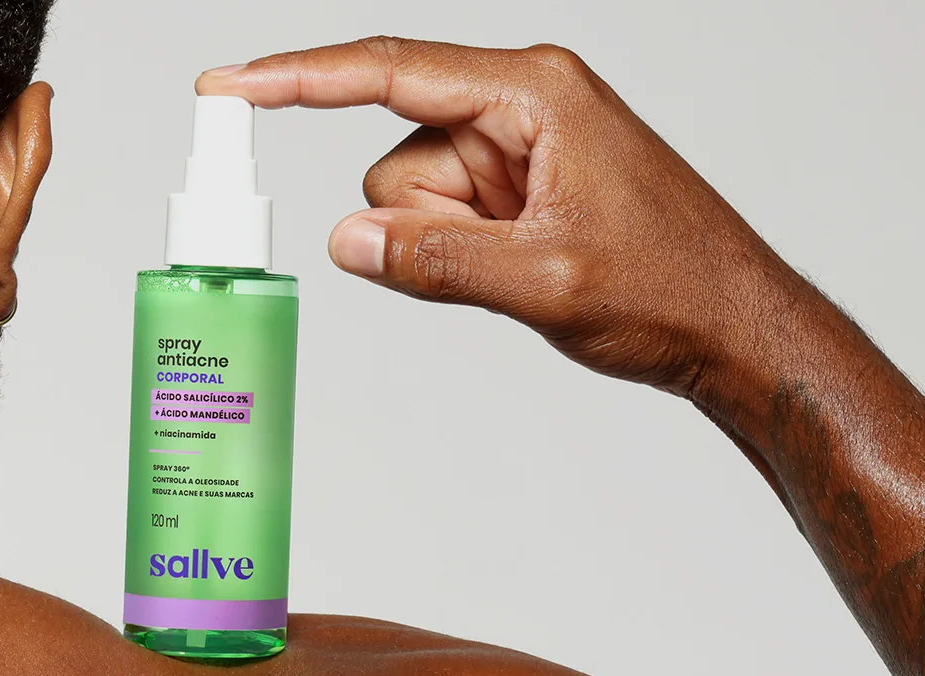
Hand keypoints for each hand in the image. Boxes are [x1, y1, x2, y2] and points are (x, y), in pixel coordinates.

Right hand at [198, 37, 788, 396]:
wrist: (727, 324)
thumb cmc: (668, 286)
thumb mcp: (544, 278)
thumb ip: (436, 260)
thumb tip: (345, 240)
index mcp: (532, 93)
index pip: (388, 70)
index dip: (298, 80)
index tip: (229, 86)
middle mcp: (519, 108)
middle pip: (397, 156)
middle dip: (422, 224)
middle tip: (500, 261)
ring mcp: (517, 154)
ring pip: (416, 199)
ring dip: (446, 248)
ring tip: (525, 268)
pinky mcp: (518, 192)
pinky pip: (444, 222)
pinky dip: (460, 256)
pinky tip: (521, 270)